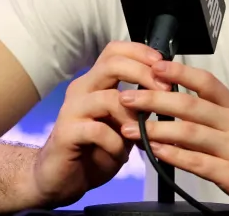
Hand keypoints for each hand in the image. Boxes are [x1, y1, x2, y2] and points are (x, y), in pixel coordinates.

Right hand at [31, 41, 172, 207]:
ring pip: (108, 98)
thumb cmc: (96, 149)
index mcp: (95, 82)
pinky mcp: (66, 132)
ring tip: (140, 137)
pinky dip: (116, 143)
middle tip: (164, 90)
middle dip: (143, 74)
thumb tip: (167, 90)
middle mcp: (82, 88)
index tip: (163, 65)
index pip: (115, 51)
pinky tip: (120, 155)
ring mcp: (72, 109)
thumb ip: (140, 106)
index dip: (140, 52)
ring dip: (132, 118)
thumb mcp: (124, 125)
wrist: (62, 178)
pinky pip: (98, 130)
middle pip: (112, 64)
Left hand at [119, 60, 228, 215]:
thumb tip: (180, 107)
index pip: (207, 82)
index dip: (178, 72)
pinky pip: (197, 163)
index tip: (153, 65)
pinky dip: (173, 156)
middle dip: (153, 98)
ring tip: (129, 127)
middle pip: (189, 105)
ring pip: (189, 132)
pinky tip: (155, 152)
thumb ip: (218, 117)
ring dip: (155, 129)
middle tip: (127, 96)